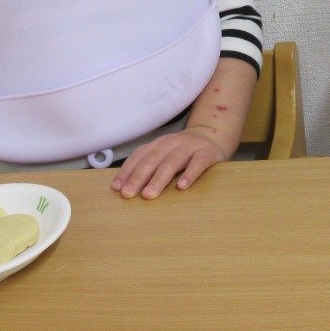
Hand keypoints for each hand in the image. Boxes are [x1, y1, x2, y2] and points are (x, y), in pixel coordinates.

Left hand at [111, 126, 230, 198]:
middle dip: (139, 177)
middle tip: (128, 194)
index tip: (117, 188)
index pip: (140, 156)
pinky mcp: (207, 153)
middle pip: (153, 160)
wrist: (213, 135)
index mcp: (159, 144)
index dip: (127, 171)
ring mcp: (190, 147)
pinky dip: (190, 174)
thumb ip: (150, 166)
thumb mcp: (165, 154)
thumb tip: (126, 187)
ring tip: (149, 195)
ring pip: (172, 161)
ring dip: (159, 178)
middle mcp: (172, 143)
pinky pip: (198, 163)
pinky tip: (182, 187)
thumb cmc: (183, 152)